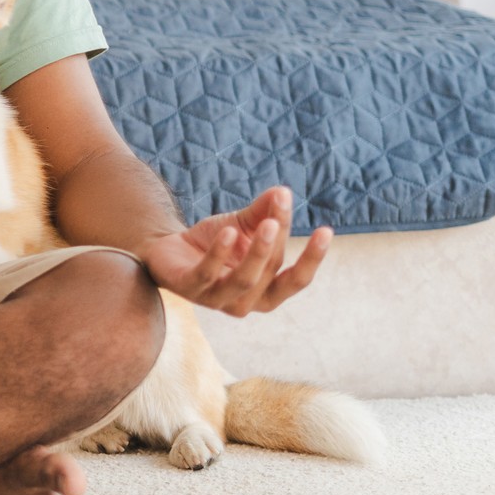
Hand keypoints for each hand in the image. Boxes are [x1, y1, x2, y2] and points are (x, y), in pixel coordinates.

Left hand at [136, 186, 331, 315]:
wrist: (168, 248)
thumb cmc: (215, 242)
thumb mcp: (243, 225)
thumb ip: (264, 212)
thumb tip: (283, 191)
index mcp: (265, 292)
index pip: (295, 280)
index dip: (312, 259)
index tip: (326, 230)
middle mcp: (245, 303)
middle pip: (269, 274)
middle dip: (277, 245)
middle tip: (279, 218)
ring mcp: (216, 300)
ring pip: (243, 281)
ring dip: (257, 252)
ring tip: (266, 224)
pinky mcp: (189, 289)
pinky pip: (207, 274)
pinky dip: (219, 254)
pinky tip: (227, 233)